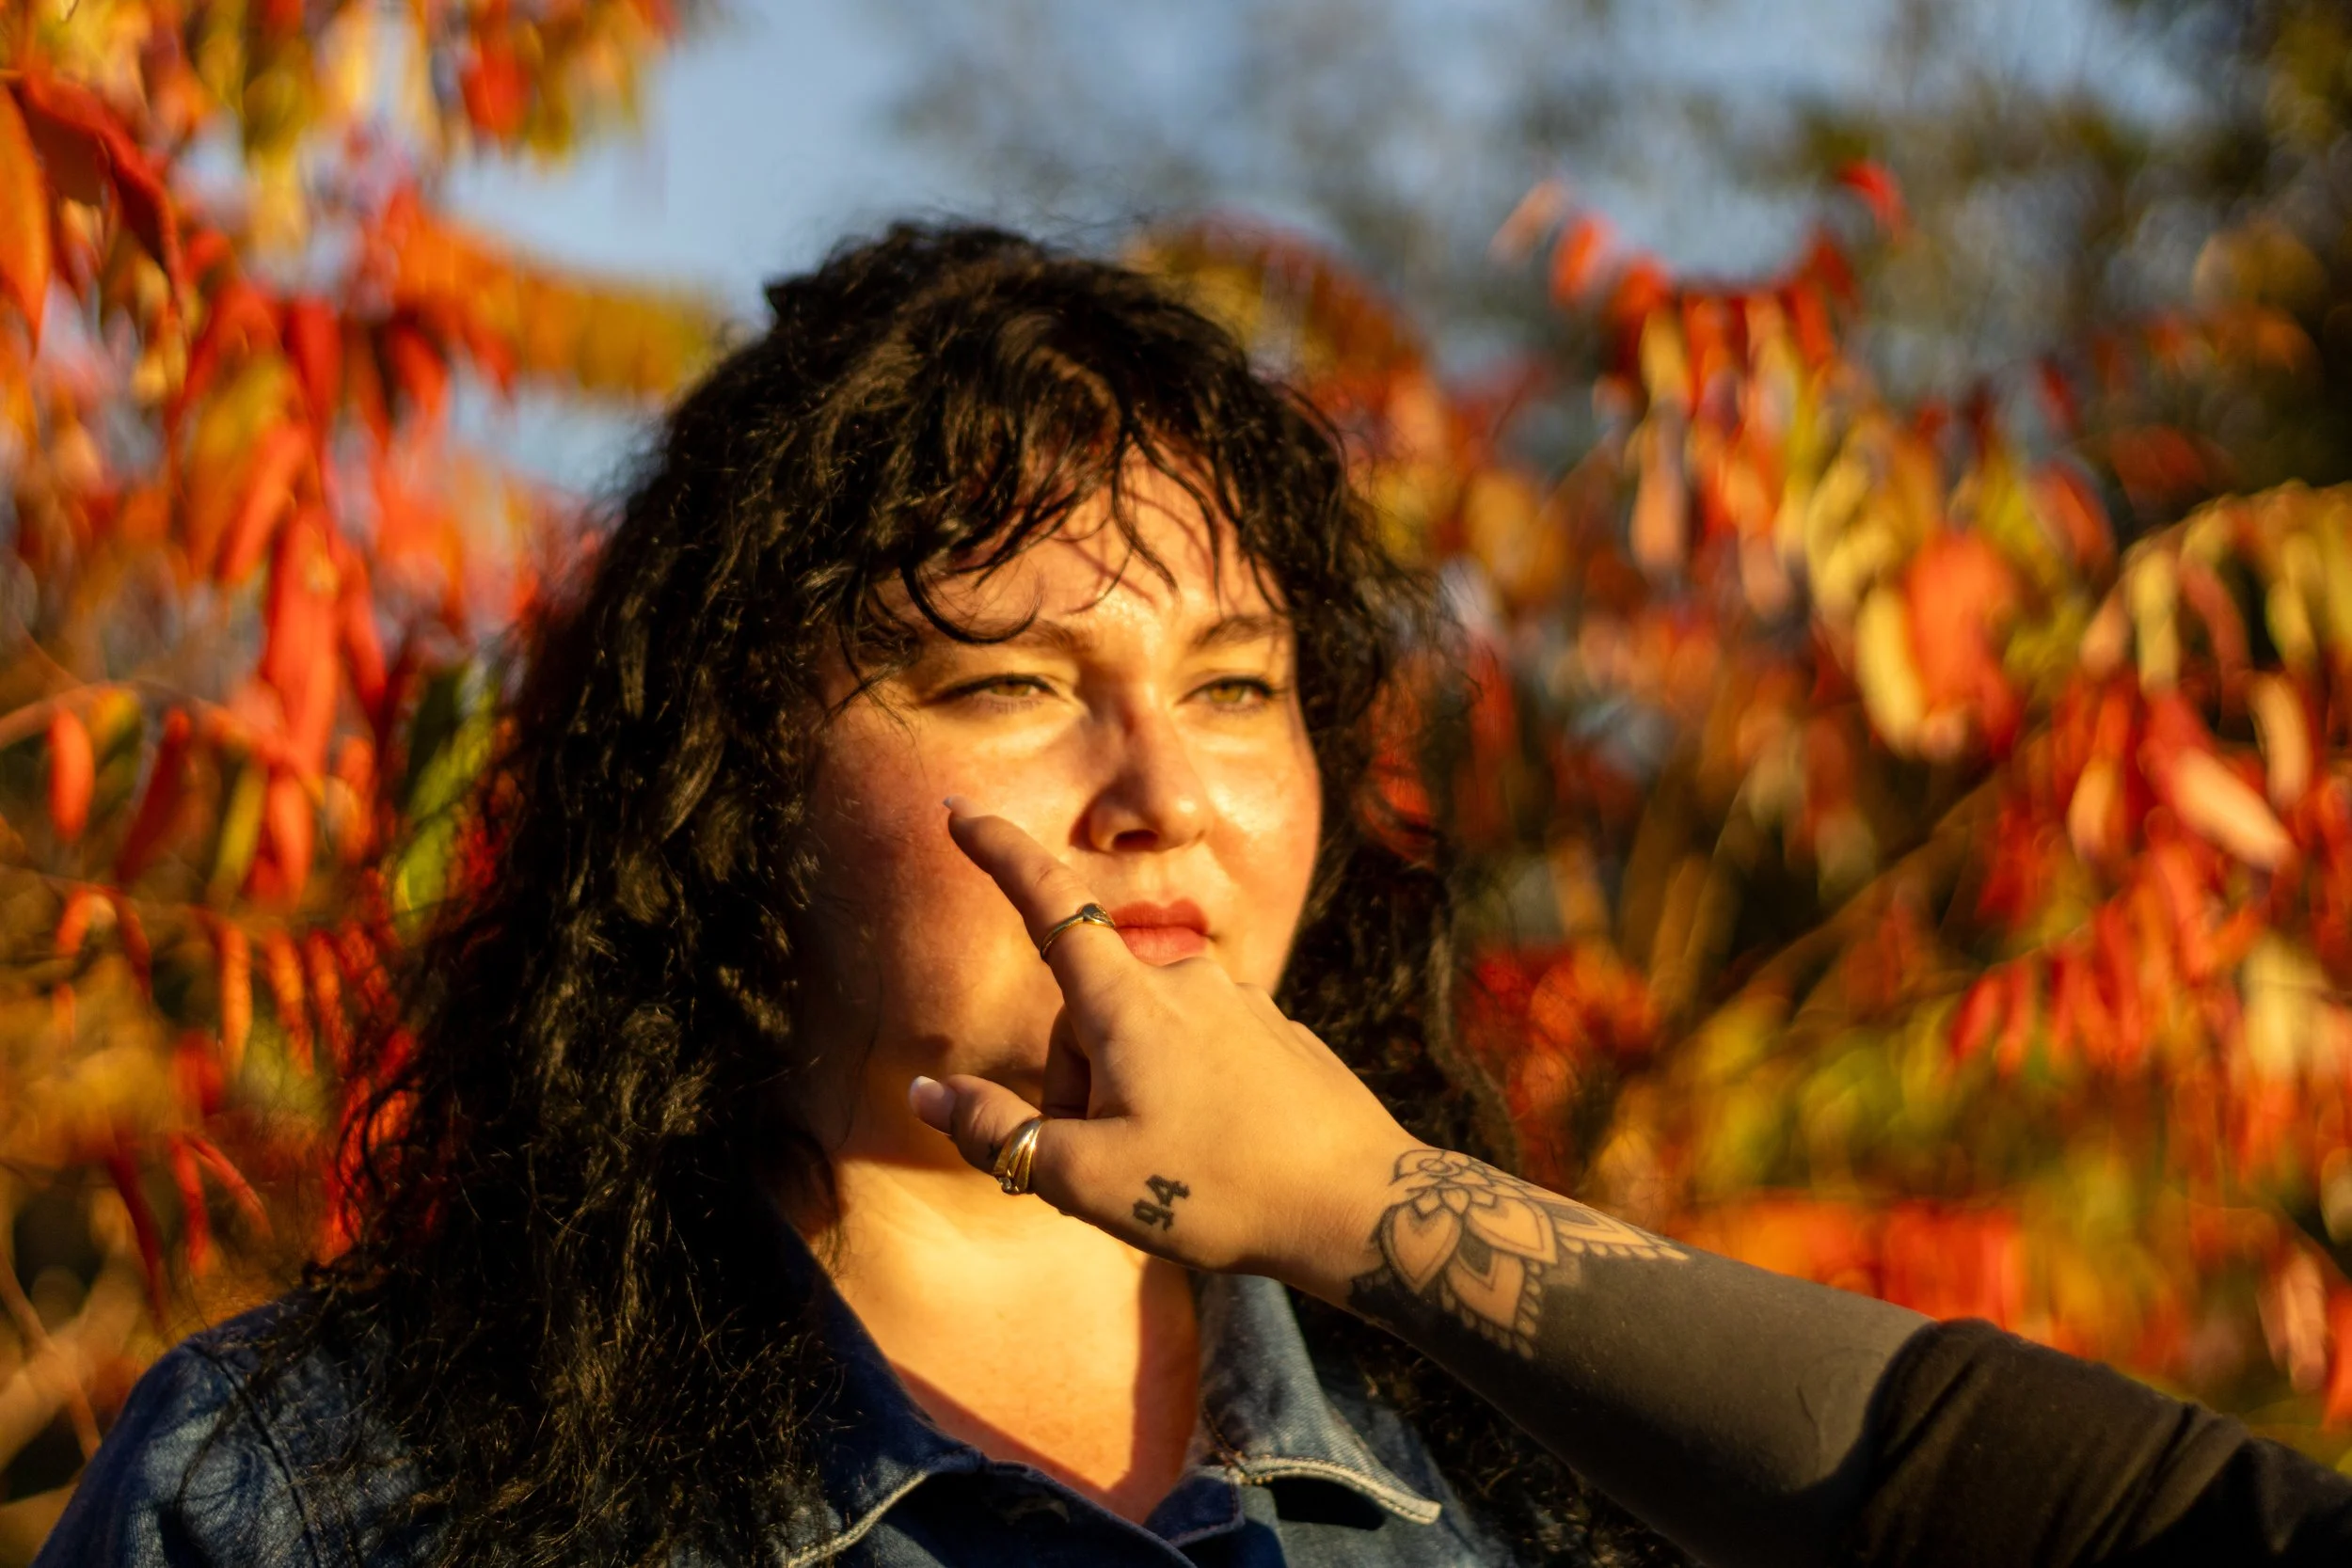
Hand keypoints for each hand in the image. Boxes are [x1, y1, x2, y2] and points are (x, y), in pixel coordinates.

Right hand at [910, 800, 1422, 1299]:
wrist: (1359, 1204)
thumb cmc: (1218, 1193)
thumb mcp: (1086, 1180)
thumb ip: (999, 1134)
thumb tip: (927, 1094)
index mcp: (1129, 1002)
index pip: (1048, 906)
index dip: (998, 855)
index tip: (960, 810)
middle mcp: (1184, 982)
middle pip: (1086, 1011)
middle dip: (1071, 1078)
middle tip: (1101, 1161)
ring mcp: (1238, 1002)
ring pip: (1143, 1034)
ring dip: (1126, 1090)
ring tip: (1165, 1170)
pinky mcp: (1275, 1033)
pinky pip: (1197, 1050)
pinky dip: (1179, 1093)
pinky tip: (1215, 1158)